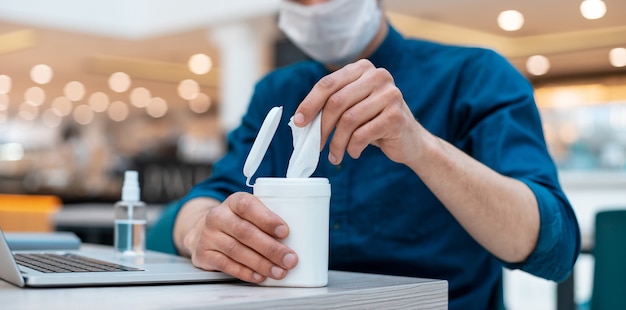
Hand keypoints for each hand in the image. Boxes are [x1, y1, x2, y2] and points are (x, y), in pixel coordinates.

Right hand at [182, 193, 297, 282]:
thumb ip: (268, 218)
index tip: (285, 231)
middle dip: (271, 248)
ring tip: (279, 271)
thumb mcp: (251, 212)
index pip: (248, 206)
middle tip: (289, 259)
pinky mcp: (204, 254)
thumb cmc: (239, 221)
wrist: (204, 231)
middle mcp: (218, 216)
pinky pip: (226, 265)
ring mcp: (209, 235)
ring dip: (261, 263)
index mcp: (234, 201)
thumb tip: (303, 235)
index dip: (267, 219)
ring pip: (237, 250)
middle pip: (245, 232)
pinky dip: (245, 272)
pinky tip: (259, 276)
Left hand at [293, 59, 421, 165]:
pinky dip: (352, 148)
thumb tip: (301, 120)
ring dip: (337, 143)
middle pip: (336, 102)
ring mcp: (390, 94)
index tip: (299, 122)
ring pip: (348, 120)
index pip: (328, 84)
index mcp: (362, 69)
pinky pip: (362, 135)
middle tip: (317, 144)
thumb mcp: (352, 108)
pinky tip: (353, 153)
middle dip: (322, 127)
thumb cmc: (374, 122)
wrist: (410, 140)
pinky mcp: (396, 116)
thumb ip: (331, 106)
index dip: (310, 104)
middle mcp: (378, 76)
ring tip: (335, 155)